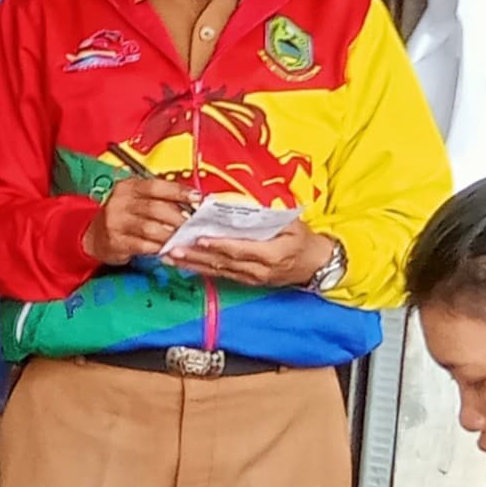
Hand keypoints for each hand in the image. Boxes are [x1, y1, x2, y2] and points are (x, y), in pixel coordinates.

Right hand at [84, 177, 198, 265]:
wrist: (94, 236)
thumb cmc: (123, 217)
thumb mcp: (136, 200)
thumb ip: (159, 199)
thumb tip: (191, 203)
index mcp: (128, 187)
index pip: (156, 186)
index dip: (178, 191)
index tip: (197, 198)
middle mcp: (120, 202)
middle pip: (155, 208)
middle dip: (178, 217)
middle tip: (193, 225)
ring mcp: (116, 222)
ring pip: (150, 228)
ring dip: (170, 235)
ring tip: (183, 238)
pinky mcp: (116, 242)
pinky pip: (143, 245)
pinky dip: (159, 248)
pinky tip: (168, 249)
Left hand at [173, 223, 333, 289]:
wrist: (314, 264)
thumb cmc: (302, 240)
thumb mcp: (291, 223)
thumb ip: (266, 216)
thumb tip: (240, 205)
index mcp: (272, 253)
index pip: (241, 249)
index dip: (219, 245)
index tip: (201, 238)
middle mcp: (259, 270)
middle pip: (223, 262)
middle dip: (196, 256)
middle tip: (173, 248)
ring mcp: (251, 278)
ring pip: (218, 271)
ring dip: (193, 264)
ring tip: (171, 256)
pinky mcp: (246, 281)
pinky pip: (221, 274)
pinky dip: (201, 269)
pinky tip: (185, 264)